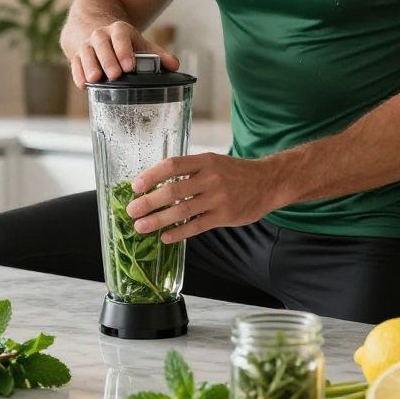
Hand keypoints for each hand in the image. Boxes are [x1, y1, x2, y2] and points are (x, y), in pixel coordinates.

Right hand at [69, 20, 178, 88]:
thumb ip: (157, 55)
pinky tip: (83, 85)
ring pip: (85, 53)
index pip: (121, 37)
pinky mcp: (76, 56)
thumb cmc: (122, 42)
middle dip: (108, 60)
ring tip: (95, 79)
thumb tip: (175, 66)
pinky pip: (75, 63)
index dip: (125, 50)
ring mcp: (87, 45)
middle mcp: (100, 35)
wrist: (95, 29)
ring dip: (90, 66)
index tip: (130, 66)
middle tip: (115, 75)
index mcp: (119, 31)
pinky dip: (77, 74)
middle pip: (102, 45)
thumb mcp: (140, 43)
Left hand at [126, 152, 290, 243]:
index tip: (136, 186)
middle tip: (132, 210)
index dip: (152, 176)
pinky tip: (165, 237)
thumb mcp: (213, 162)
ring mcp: (218, 198)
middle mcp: (211, 178)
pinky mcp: (224, 216)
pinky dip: (178, 233)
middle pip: (173, 191)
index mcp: (205, 161)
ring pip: (182, 211)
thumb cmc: (234, 172)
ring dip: (158, 220)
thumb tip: (157, 182)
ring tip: (141, 226)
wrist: (267, 182)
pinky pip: (196, 226)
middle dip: (149, 202)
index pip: (172, 166)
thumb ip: (189, 171)